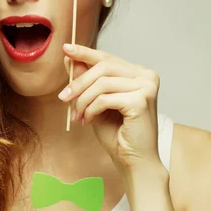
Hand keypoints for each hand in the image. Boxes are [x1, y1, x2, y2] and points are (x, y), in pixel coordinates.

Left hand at [60, 43, 161, 171]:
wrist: (134, 161)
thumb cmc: (117, 134)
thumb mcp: (95, 103)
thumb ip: (86, 80)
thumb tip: (70, 58)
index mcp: (138, 74)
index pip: (108, 58)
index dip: (85, 53)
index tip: (66, 48)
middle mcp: (146, 76)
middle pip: (103, 67)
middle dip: (78, 82)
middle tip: (63, 98)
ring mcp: (147, 87)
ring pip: (101, 83)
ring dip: (83, 100)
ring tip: (77, 116)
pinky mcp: (141, 100)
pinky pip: (104, 98)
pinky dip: (91, 110)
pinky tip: (88, 121)